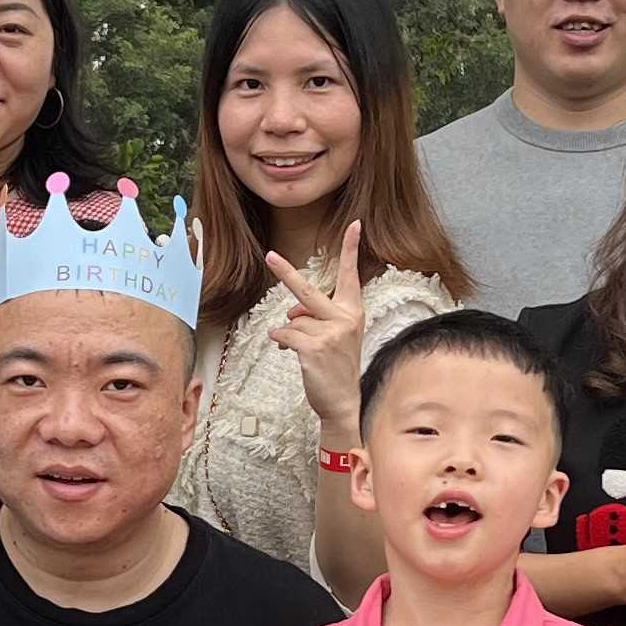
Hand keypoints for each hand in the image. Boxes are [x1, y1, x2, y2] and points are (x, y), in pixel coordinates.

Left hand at [270, 221, 370, 440]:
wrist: (343, 401)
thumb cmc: (336, 366)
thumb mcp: (332, 337)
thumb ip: (314, 318)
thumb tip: (290, 313)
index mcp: (353, 311)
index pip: (351, 275)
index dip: (351, 249)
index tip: (355, 224)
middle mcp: (345, 318)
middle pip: (307, 290)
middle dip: (284, 272)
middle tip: (269, 255)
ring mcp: (330, 332)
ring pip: (293, 320)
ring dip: (291, 335)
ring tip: (304, 351)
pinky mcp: (314, 347)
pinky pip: (285, 335)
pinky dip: (282, 343)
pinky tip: (292, 353)